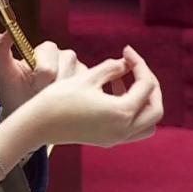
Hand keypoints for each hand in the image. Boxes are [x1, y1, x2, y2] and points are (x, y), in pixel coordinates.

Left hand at [0, 32, 82, 116]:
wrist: (28, 113)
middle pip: (64, 73)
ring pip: (75, 83)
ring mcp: (80, 68)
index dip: (39, 81)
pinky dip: (73, 100)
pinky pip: (85, 90)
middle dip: (49, 89)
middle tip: (38, 94)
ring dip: (60, 95)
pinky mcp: (89, 82)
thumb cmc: (15, 92)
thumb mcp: (4, 72)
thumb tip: (4, 31)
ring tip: (48, 98)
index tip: (30, 87)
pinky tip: (62, 103)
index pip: (48, 67)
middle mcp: (66, 55)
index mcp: (47, 49)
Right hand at [20, 45, 162, 147]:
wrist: (37, 125)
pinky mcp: (107, 140)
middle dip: (150, 85)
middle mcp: (123, 129)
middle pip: (155, 109)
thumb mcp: (88, 77)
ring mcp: (116, 138)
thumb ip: (112, 68)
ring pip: (147, 123)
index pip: (146, 86)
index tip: (126, 51)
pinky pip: (132, 128)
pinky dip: (132, 111)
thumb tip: (125, 64)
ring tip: (124, 82)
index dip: (139, 63)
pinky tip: (113, 94)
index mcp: (121, 112)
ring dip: (144, 102)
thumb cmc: (59, 99)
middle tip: (135, 67)